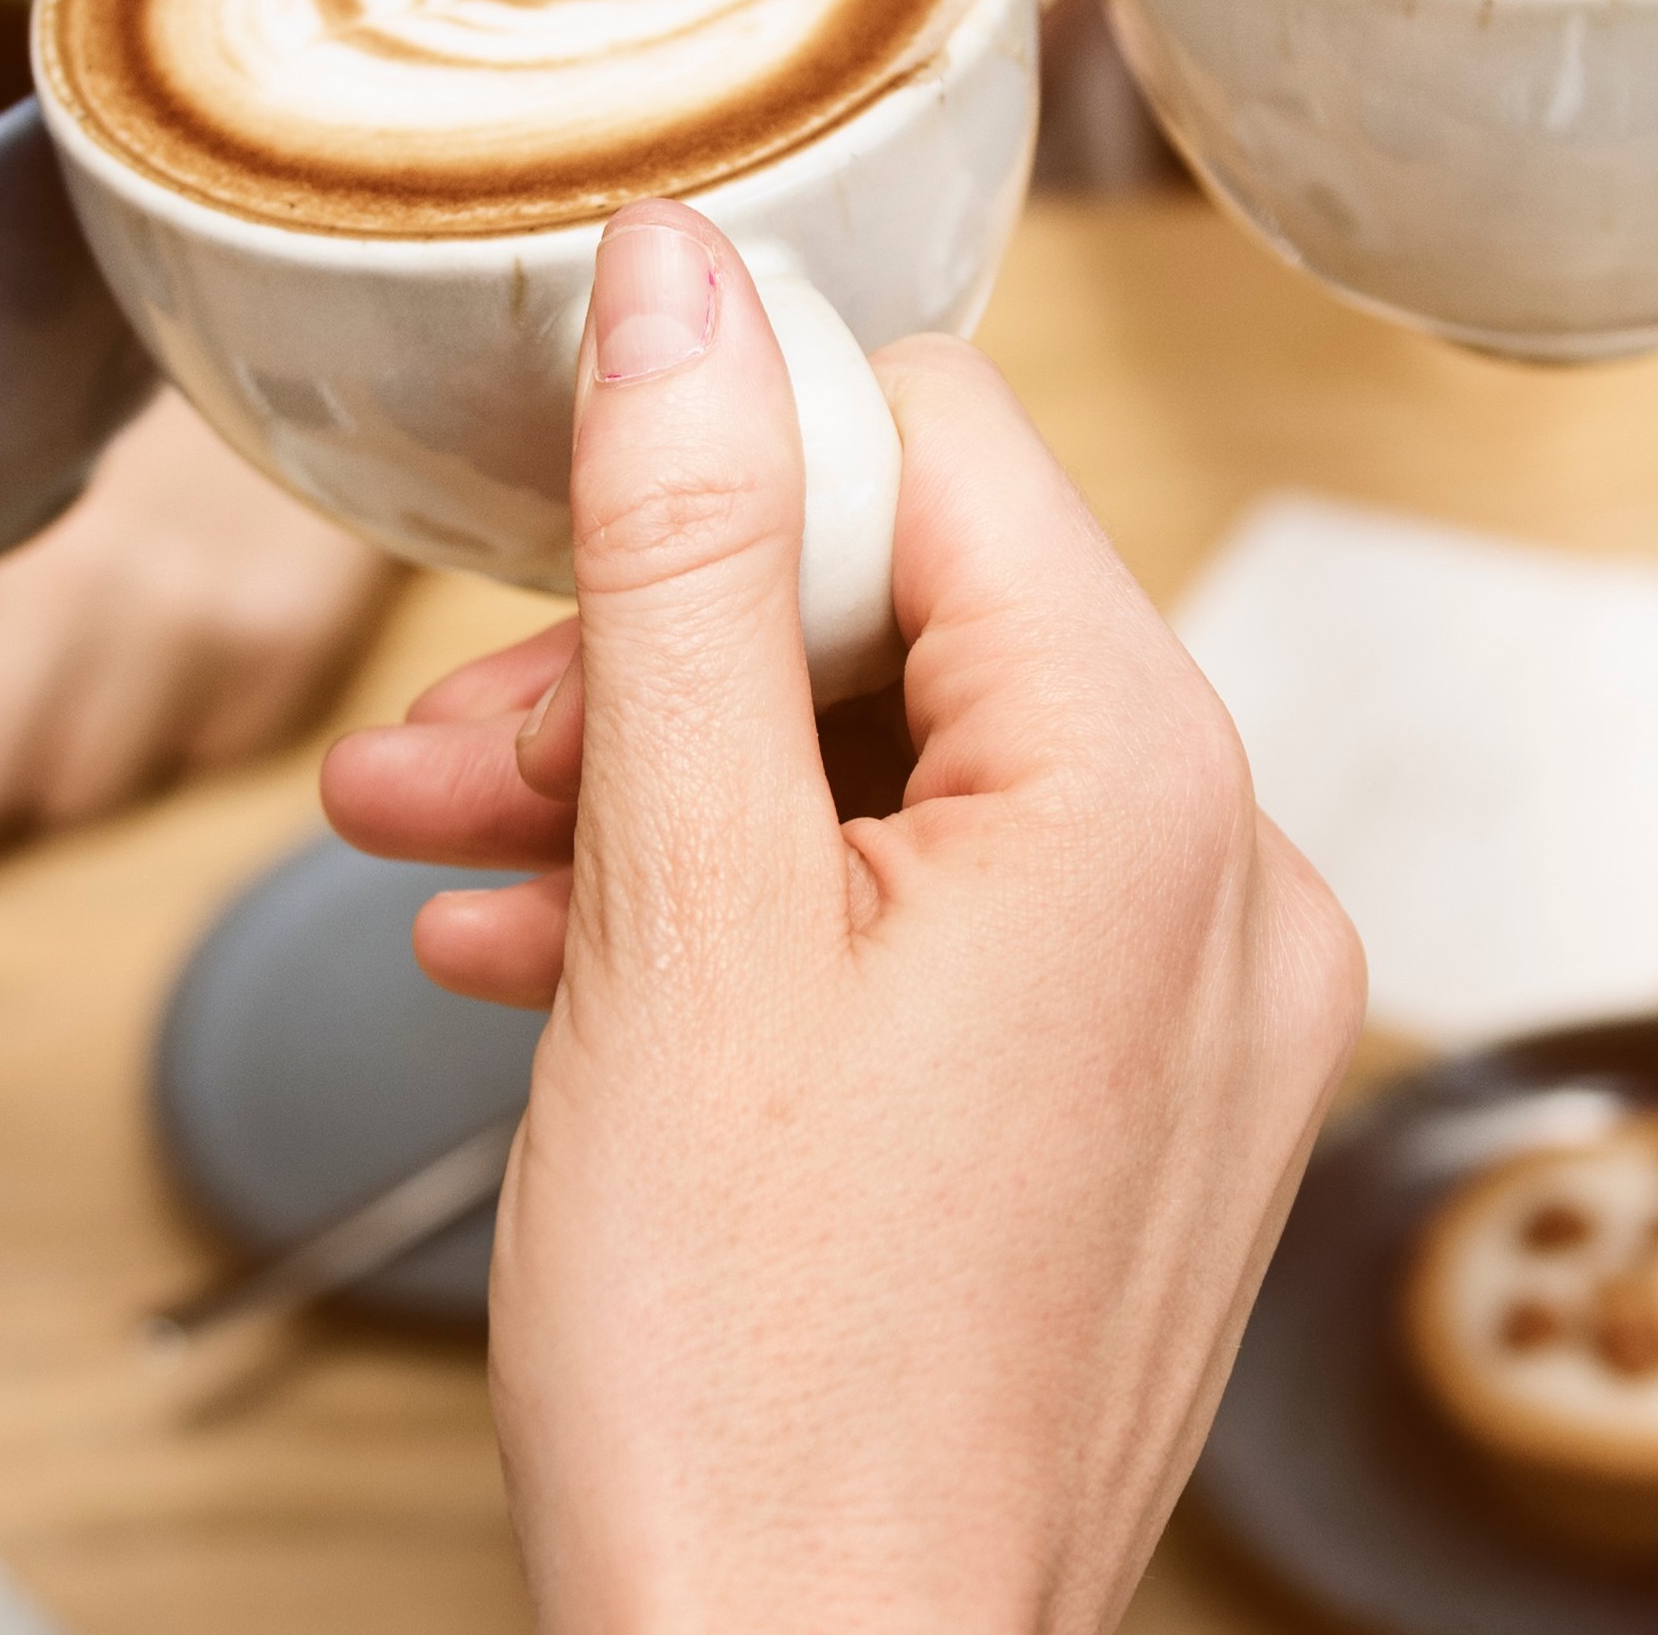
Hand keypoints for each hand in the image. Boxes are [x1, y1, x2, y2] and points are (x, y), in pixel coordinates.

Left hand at [0, 394, 396, 912]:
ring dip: (62, 759)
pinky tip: (192, 631)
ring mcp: (182, 622)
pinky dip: (175, 726)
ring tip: (101, 651)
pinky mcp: (280, 652)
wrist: (325, 311)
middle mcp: (62, 577)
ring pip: (70, 800)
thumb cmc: (130, 394)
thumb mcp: (2, 445)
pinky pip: (189, 766)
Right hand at [318, 203, 1363, 1629]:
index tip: (527, 538)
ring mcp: (1197, 1025)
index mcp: (1153, 789)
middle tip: (425, 762)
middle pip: (911, 621)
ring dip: (662, 804)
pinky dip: (756, 932)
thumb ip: (681, 561)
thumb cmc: (752, 1377)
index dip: (709, 464)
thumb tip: (682, 280)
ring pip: (904, 786)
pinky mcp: (1134, 1134)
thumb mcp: (677, 904)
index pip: (937, 441)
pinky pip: (944, 940)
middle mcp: (1232, 886)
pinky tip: (560, 980)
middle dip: (642, 669)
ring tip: (446, 878)